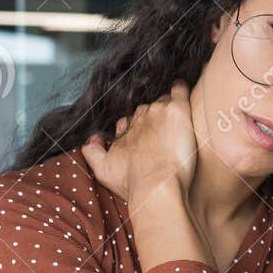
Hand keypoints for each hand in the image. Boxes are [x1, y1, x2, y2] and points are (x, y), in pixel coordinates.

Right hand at [81, 82, 198, 204]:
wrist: (155, 185)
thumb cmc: (133, 183)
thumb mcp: (103, 170)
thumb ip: (92, 153)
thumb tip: (90, 138)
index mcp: (124, 128)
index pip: (130, 120)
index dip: (138, 128)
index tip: (146, 138)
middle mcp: (139, 117)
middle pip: (147, 110)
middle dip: (153, 118)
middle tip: (164, 132)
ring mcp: (157, 112)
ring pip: (163, 102)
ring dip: (168, 107)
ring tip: (176, 118)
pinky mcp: (176, 111)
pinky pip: (179, 91)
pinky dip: (181, 88)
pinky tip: (182, 87)